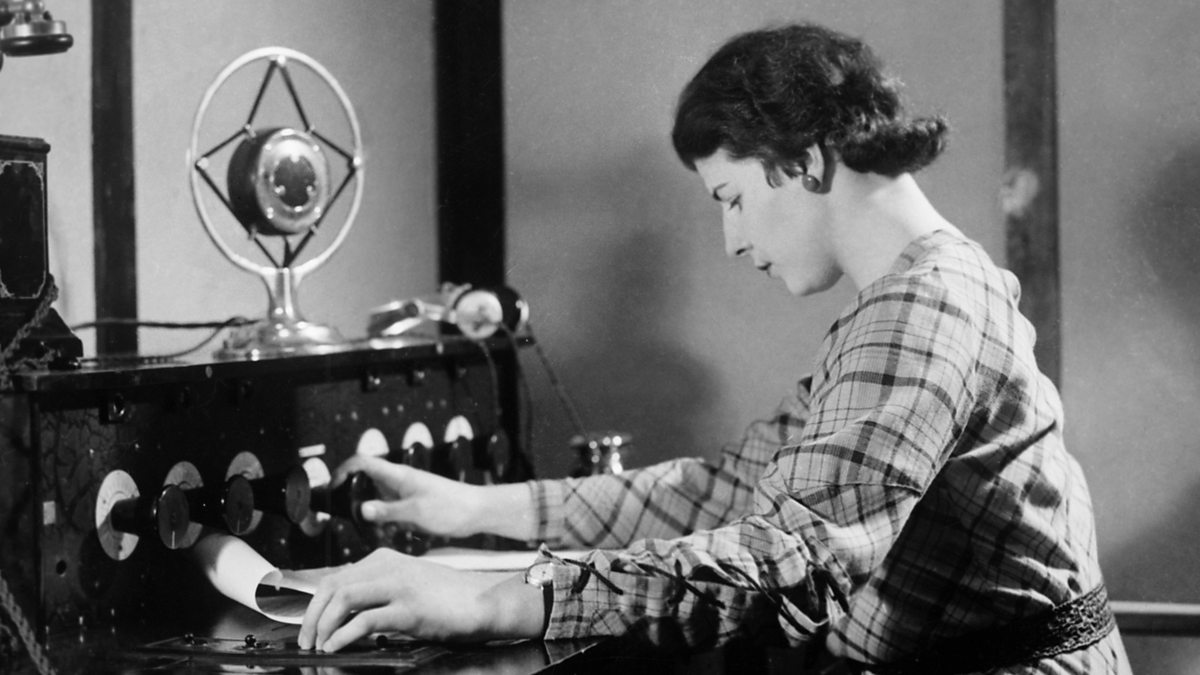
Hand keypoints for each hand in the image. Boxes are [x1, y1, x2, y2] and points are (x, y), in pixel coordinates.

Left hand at [297, 548, 540, 651]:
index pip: (334, 576)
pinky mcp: (410, 608)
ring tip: (319, 646)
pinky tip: (337, 647)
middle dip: (311, 616)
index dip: (313, 603)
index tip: (306, 625)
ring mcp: (399, 585)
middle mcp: (389, 566)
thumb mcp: (407, 584)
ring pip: (343, 598)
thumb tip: (344, 612)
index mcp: (385, 559)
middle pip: (332, 586)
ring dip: (323, 625)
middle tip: (306, 640)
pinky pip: (366, 620)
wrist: (483, 602)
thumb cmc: (446, 599)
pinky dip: (344, 635)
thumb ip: (378, 590)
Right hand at [332, 455, 484, 537]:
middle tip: (348, 521)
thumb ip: (389, 511)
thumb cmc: (452, 507)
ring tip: (374, 533)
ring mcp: (404, 495)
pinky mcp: (411, 507)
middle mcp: (398, 482)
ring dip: (370, 518)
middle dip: (353, 502)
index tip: (331, 488)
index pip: (362, 462)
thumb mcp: (417, 511)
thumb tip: (362, 510)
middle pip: (364, 485)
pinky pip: (389, 514)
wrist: (477, 513)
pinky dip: (384, 525)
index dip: (342, 471)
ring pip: (376, 503)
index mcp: (398, 475)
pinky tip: (389, 537)